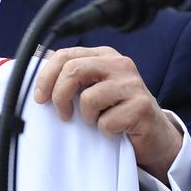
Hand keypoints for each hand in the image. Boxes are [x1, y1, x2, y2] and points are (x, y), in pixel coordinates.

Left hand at [33, 46, 183, 180]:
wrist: (154, 135)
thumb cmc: (116, 111)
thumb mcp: (93, 88)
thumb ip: (70, 76)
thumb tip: (36, 64)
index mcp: (104, 55)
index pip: (65, 55)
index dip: (46, 77)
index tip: (39, 98)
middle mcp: (120, 64)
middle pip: (74, 70)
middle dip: (59, 96)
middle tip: (63, 115)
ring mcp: (133, 84)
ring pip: (89, 98)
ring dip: (87, 117)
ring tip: (98, 121)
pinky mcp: (142, 106)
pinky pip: (107, 121)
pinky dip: (105, 131)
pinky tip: (116, 129)